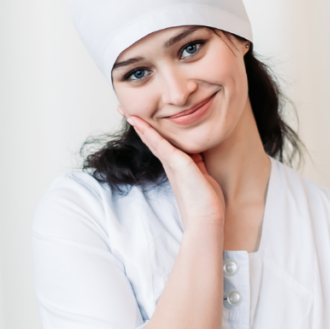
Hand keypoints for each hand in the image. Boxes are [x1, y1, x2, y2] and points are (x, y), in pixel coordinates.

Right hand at [122, 110, 224, 228]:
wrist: (205, 218)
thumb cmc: (205, 201)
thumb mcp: (202, 175)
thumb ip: (198, 162)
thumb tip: (198, 151)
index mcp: (176, 165)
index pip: (161, 143)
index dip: (150, 130)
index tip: (139, 118)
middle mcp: (170, 163)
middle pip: (151, 139)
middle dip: (139, 124)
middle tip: (124, 109)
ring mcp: (171, 163)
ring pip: (152, 139)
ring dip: (139, 124)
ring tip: (125, 110)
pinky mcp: (177, 163)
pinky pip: (160, 143)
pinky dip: (149, 131)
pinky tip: (138, 121)